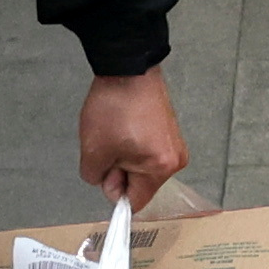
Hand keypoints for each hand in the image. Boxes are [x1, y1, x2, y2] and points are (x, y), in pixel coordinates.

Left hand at [77, 69, 187, 200]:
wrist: (128, 67)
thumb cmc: (114, 107)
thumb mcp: (93, 151)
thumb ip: (97, 179)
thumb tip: (107, 181)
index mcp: (160, 168)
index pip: (136, 201)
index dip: (114, 191)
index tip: (103, 174)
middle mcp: (175, 159)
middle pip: (140, 183)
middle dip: (119, 170)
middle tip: (107, 146)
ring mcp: (174, 143)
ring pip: (142, 166)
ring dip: (124, 156)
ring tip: (116, 132)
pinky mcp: (169, 130)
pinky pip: (147, 151)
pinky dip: (132, 145)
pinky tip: (124, 126)